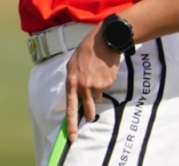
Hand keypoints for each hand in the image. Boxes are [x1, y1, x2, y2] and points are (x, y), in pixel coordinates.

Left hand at [64, 27, 120, 142]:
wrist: (104, 41)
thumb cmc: (86, 51)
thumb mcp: (73, 65)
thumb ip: (73, 81)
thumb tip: (75, 96)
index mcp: (71, 82)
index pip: (70, 108)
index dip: (71, 125)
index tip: (72, 137)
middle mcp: (83, 87)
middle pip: (88, 110)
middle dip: (90, 112)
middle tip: (91, 111)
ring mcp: (96, 86)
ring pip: (97, 99)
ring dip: (97, 92)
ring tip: (96, 76)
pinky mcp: (108, 84)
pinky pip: (105, 89)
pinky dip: (104, 83)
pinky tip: (103, 72)